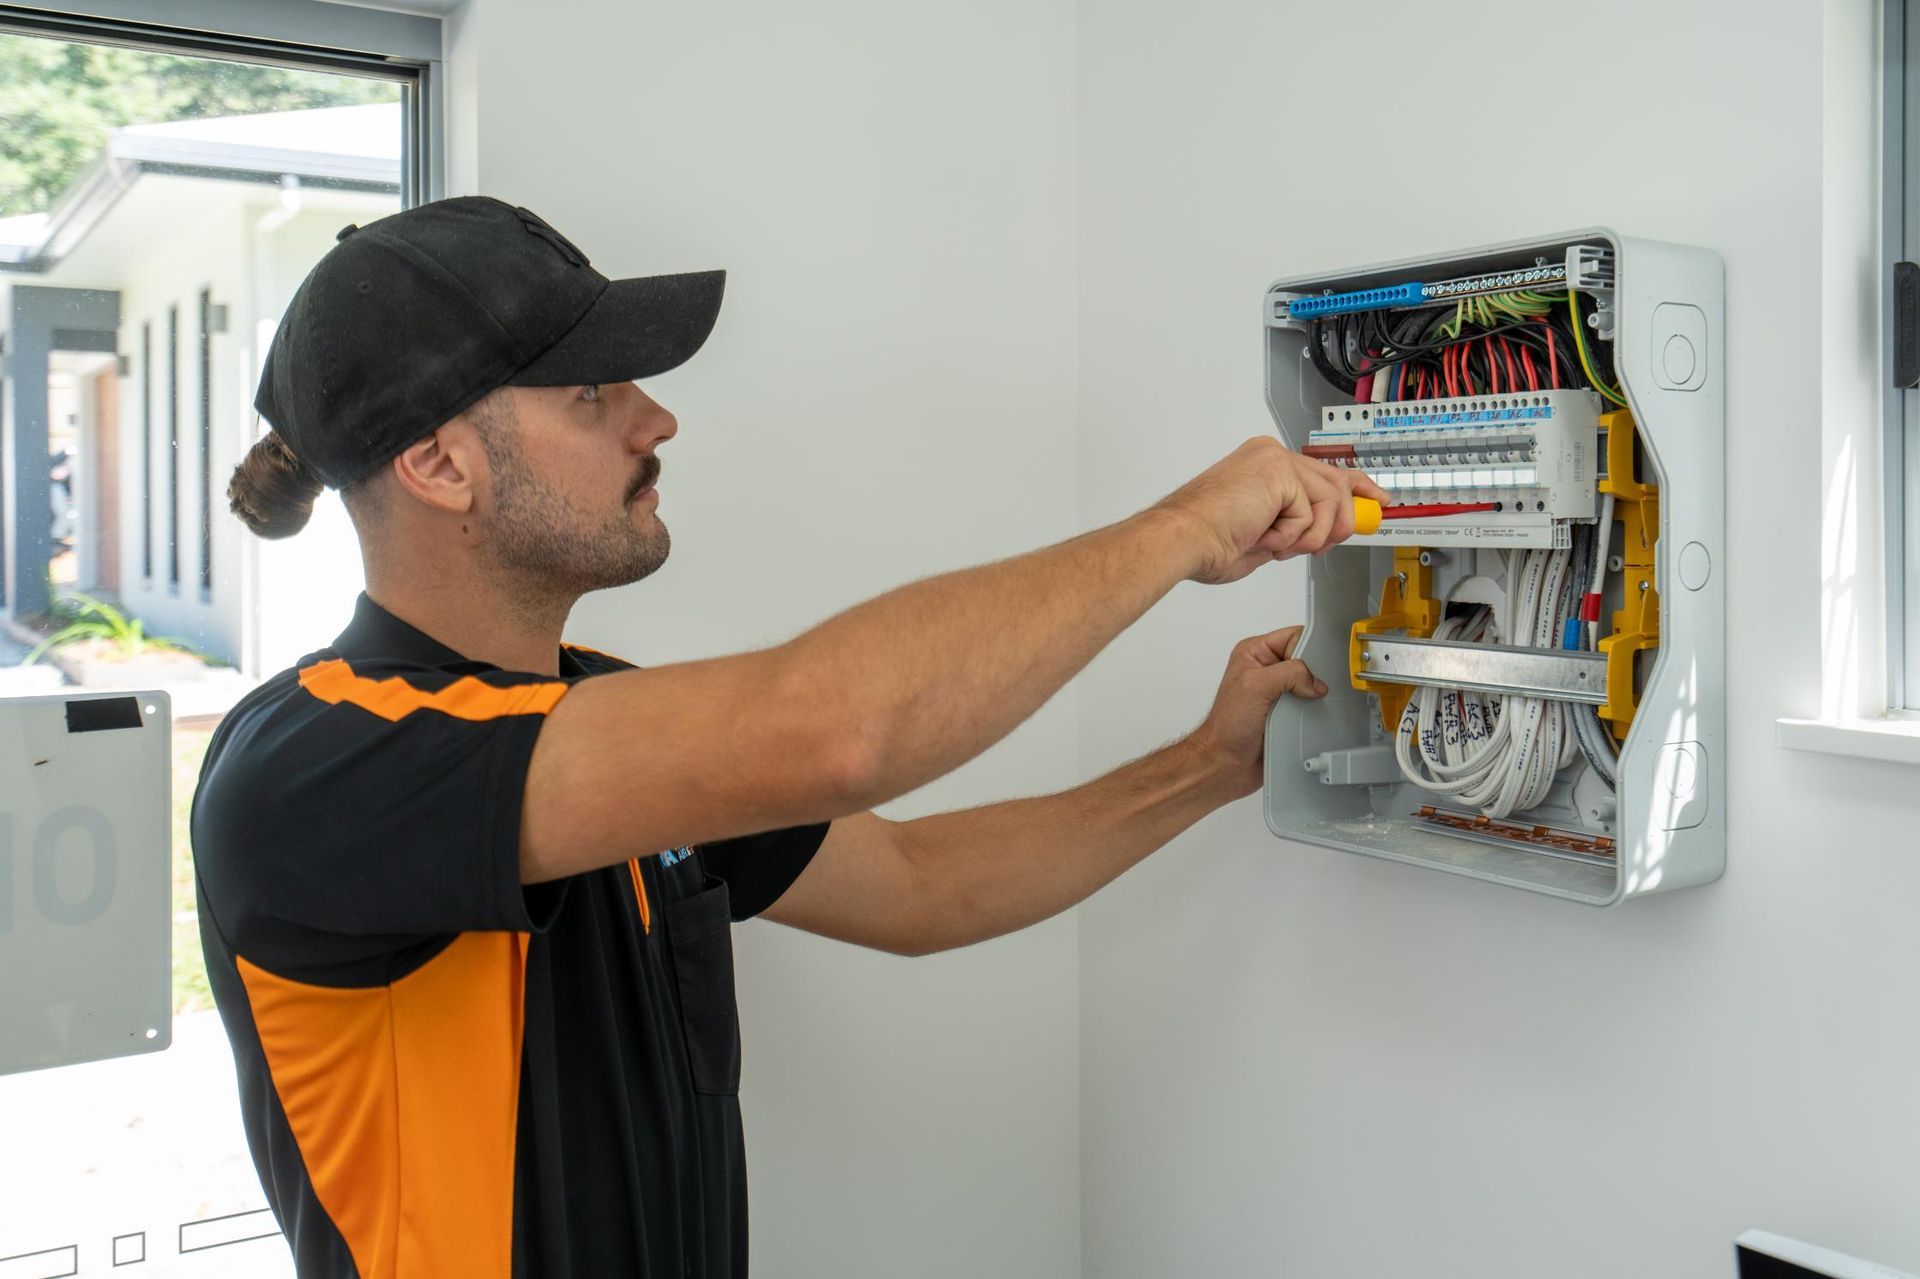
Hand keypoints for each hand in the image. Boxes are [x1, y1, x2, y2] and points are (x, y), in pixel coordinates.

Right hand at [1151, 437, 1389, 583]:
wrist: (1184, 540)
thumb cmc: (1207, 540)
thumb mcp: (1266, 533)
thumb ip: (1295, 525)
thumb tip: (1323, 534)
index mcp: (1264, 465)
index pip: (1325, 469)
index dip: (1358, 486)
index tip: (1379, 500)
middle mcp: (1271, 455)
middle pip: (1337, 482)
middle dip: (1341, 521)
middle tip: (1325, 544)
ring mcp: (1276, 460)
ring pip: (1330, 500)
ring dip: (1308, 536)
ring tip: (1276, 544)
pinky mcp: (1280, 472)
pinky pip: (1311, 512)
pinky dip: (1291, 536)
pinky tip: (1264, 536)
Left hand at [1185, 626, 1326, 798]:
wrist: (1226, 765)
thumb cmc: (1226, 727)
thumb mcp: (1255, 687)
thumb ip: (1289, 673)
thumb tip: (1315, 681)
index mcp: (1255, 653)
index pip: (1294, 636)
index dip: (1309, 648)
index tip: (1316, 666)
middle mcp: (1267, 671)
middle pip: (1307, 660)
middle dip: (1315, 674)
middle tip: (1313, 689)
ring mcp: (1278, 693)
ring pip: (1312, 686)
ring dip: (1315, 697)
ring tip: (1308, 708)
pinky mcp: (1288, 714)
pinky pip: (1312, 707)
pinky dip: (1315, 714)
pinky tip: (1311, 720)